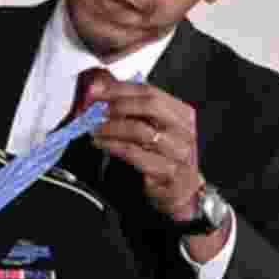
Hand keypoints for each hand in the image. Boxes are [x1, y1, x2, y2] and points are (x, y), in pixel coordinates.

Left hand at [87, 76, 202, 220]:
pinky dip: (112, 145)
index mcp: (182, 113)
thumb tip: (101, 86)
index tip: (96, 90)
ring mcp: (178, 151)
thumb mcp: (153, 129)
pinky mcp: (167, 171)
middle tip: (95, 109)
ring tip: (94, 129)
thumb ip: (132, 108)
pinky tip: (101, 143)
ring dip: (110, 127)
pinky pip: (134, 153)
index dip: (119, 88)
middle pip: (149, 105)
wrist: (181, 192)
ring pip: (139, 130)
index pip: (150, 91)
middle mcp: (184, 130)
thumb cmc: (163, 157)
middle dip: (117, 104)